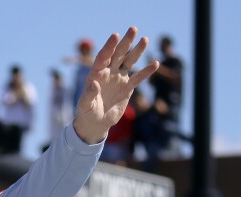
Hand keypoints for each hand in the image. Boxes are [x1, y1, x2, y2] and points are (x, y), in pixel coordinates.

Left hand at [73, 27, 159, 143]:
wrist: (96, 123)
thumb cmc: (87, 112)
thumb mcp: (85, 105)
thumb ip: (89, 94)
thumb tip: (95, 84)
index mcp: (96, 74)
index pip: (103, 57)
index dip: (109, 46)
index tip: (115, 36)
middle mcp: (108, 73)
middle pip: (118, 54)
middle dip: (125, 42)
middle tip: (133, 29)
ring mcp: (118, 79)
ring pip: (129, 62)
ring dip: (137, 51)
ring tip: (145, 39)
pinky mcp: (127, 88)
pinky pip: (138, 78)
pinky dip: (146, 72)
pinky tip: (155, 63)